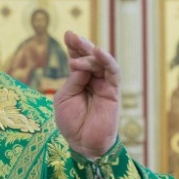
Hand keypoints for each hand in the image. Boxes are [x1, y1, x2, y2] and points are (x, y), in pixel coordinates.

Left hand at [53, 31, 119, 159]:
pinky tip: (98, 53)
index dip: (74, 46)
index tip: (68, 34)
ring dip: (90, 53)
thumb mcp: (64, 98)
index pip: (77, 58)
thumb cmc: (70, 122)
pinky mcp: (113, 92)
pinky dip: (106, 61)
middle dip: (82, 45)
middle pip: (89, 57)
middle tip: (73, 36)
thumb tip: (82, 63)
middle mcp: (92, 79)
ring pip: (101, 62)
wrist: (82, 143)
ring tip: (81, 47)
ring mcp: (104, 84)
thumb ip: (73, 80)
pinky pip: (113, 73)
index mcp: (78, 79)